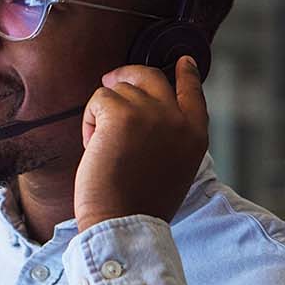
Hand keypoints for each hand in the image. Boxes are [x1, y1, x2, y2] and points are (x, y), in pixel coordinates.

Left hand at [72, 56, 207, 228]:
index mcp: (195, 135)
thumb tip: (149, 111)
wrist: (124, 222)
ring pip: (118, 90)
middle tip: (111, 81)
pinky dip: (90, 121)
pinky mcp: (121, 114)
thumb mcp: (175, 168)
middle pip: (151, 77)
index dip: (187, 74)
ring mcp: (150, 112)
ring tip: (103, 147)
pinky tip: (93, 146)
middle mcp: (177, 118)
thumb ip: (170, 137)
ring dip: (104, 114)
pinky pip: (99, 100)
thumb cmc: (141, 204)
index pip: (193, 92)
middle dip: (128, 75)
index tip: (184, 62)